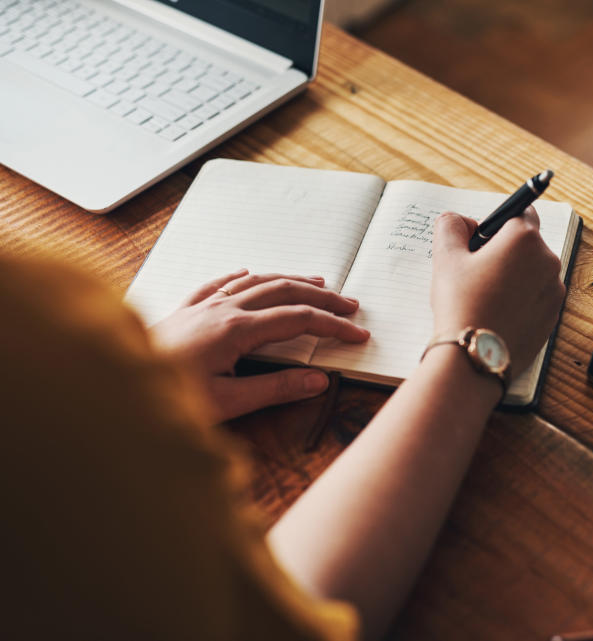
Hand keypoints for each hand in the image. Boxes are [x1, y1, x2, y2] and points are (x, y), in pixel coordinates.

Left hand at [150, 270, 368, 421]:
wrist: (115, 387)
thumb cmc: (169, 398)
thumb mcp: (227, 402)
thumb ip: (275, 389)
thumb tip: (318, 380)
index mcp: (236, 330)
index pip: (298, 319)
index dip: (332, 325)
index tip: (358, 334)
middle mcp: (222, 309)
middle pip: (283, 291)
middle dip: (321, 297)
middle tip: (350, 305)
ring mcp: (202, 305)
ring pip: (255, 281)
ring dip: (290, 280)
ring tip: (317, 283)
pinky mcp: (184, 309)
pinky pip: (218, 282)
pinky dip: (242, 276)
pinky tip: (248, 273)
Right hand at [430, 208, 564, 371]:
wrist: (475, 356)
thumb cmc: (461, 304)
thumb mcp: (446, 257)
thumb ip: (451, 226)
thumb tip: (461, 221)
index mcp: (524, 238)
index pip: (522, 211)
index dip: (499, 223)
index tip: (481, 240)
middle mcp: (548, 261)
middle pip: (527, 244)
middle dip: (504, 251)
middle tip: (476, 272)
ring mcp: (555, 291)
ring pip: (533, 272)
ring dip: (513, 276)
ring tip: (485, 297)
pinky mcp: (553, 317)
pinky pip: (537, 298)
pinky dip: (520, 300)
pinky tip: (497, 314)